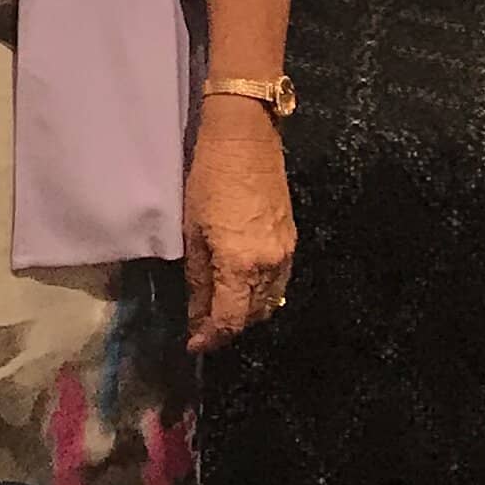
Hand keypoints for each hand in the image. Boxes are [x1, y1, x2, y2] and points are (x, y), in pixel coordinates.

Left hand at [183, 98, 295, 351]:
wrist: (246, 140)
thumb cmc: (209, 179)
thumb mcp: (193, 230)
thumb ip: (197, 277)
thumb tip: (195, 313)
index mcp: (240, 264)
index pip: (229, 319)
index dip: (211, 337)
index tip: (194, 344)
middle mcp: (269, 266)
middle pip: (252, 316)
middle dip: (228, 327)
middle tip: (203, 328)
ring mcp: (285, 254)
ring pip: (269, 302)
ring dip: (246, 312)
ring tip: (220, 309)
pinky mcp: (291, 241)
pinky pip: (279, 282)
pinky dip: (262, 294)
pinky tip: (243, 288)